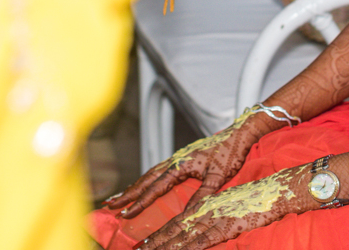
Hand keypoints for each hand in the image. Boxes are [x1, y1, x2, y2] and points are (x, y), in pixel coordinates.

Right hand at [103, 112, 268, 218]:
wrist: (238, 134)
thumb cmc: (230, 153)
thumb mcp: (218, 177)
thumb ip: (200, 195)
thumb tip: (186, 214)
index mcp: (180, 165)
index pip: (154, 188)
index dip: (139, 202)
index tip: (124, 213)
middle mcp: (175, 160)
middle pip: (145, 179)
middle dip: (127, 193)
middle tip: (109, 204)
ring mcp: (178, 158)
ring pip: (150, 173)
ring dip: (134, 186)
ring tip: (120, 196)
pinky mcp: (183, 157)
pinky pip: (158, 170)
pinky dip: (147, 179)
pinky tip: (145, 184)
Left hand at [137, 167, 310, 249]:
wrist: (274, 190)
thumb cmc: (255, 199)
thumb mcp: (229, 205)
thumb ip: (213, 216)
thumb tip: (201, 228)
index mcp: (204, 205)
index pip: (175, 222)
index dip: (157, 234)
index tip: (141, 245)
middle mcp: (204, 211)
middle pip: (172, 230)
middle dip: (152, 243)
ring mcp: (213, 219)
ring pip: (181, 237)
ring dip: (163, 247)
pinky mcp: (224, 227)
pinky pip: (200, 242)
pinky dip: (186, 249)